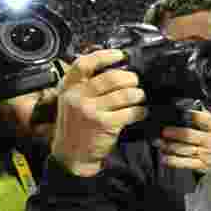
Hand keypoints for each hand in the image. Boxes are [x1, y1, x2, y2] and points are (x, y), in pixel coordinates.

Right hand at [50, 49, 147, 176]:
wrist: (71, 155)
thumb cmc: (75, 126)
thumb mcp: (71, 101)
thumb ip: (85, 84)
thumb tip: (113, 67)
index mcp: (68, 87)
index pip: (85, 63)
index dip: (105, 56)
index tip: (120, 55)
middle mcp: (78, 97)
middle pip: (111, 77)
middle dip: (130, 78)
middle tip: (135, 82)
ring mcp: (91, 111)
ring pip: (124, 94)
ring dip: (138, 94)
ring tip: (139, 96)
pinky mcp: (104, 124)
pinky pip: (130, 112)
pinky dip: (140, 111)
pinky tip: (141, 112)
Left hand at [153, 109, 210, 172]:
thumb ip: (207, 118)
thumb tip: (189, 112)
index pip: (200, 118)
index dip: (187, 115)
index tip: (175, 112)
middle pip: (189, 136)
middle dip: (173, 133)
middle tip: (162, 131)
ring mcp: (207, 155)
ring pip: (184, 150)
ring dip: (169, 146)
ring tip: (159, 143)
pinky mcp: (204, 166)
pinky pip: (187, 164)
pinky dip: (175, 161)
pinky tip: (164, 158)